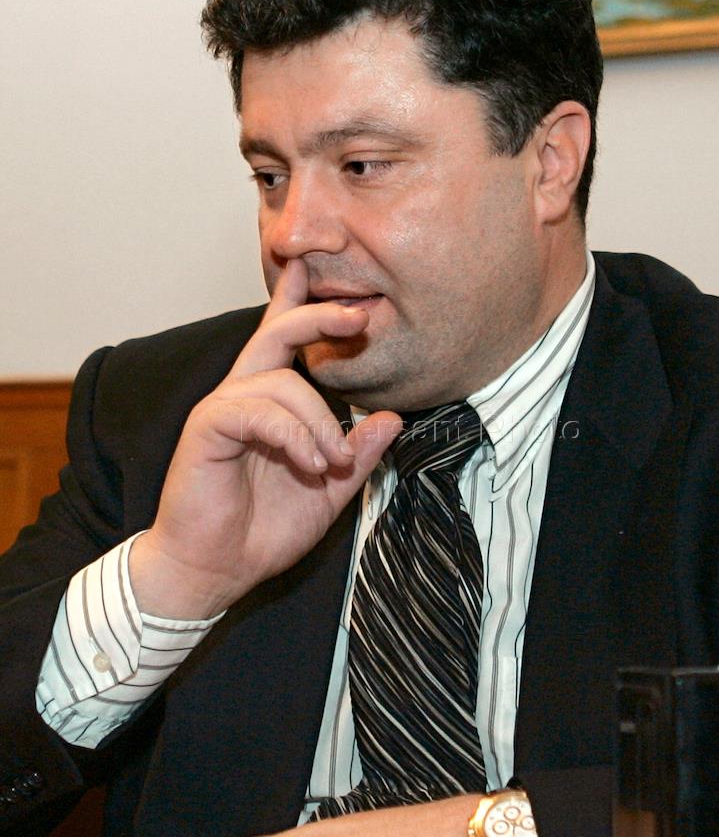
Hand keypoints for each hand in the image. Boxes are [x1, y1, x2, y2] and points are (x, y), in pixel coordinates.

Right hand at [129, 258, 400, 617]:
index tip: (314, 265)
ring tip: (333, 462)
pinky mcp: (208, 427)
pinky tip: (310, 464)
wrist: (215, 571)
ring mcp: (223, 409)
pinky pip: (259, 411)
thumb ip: (359, 456)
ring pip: (282, 381)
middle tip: (360, 316)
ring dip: (321, 421)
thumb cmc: (263, 531)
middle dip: (318, 316)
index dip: (298, 302)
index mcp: (269, 404)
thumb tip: (392, 418)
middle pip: (279, 334)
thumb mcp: (329, 491)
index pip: (284, 343)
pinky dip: (293, 435)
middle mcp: (243, 396)